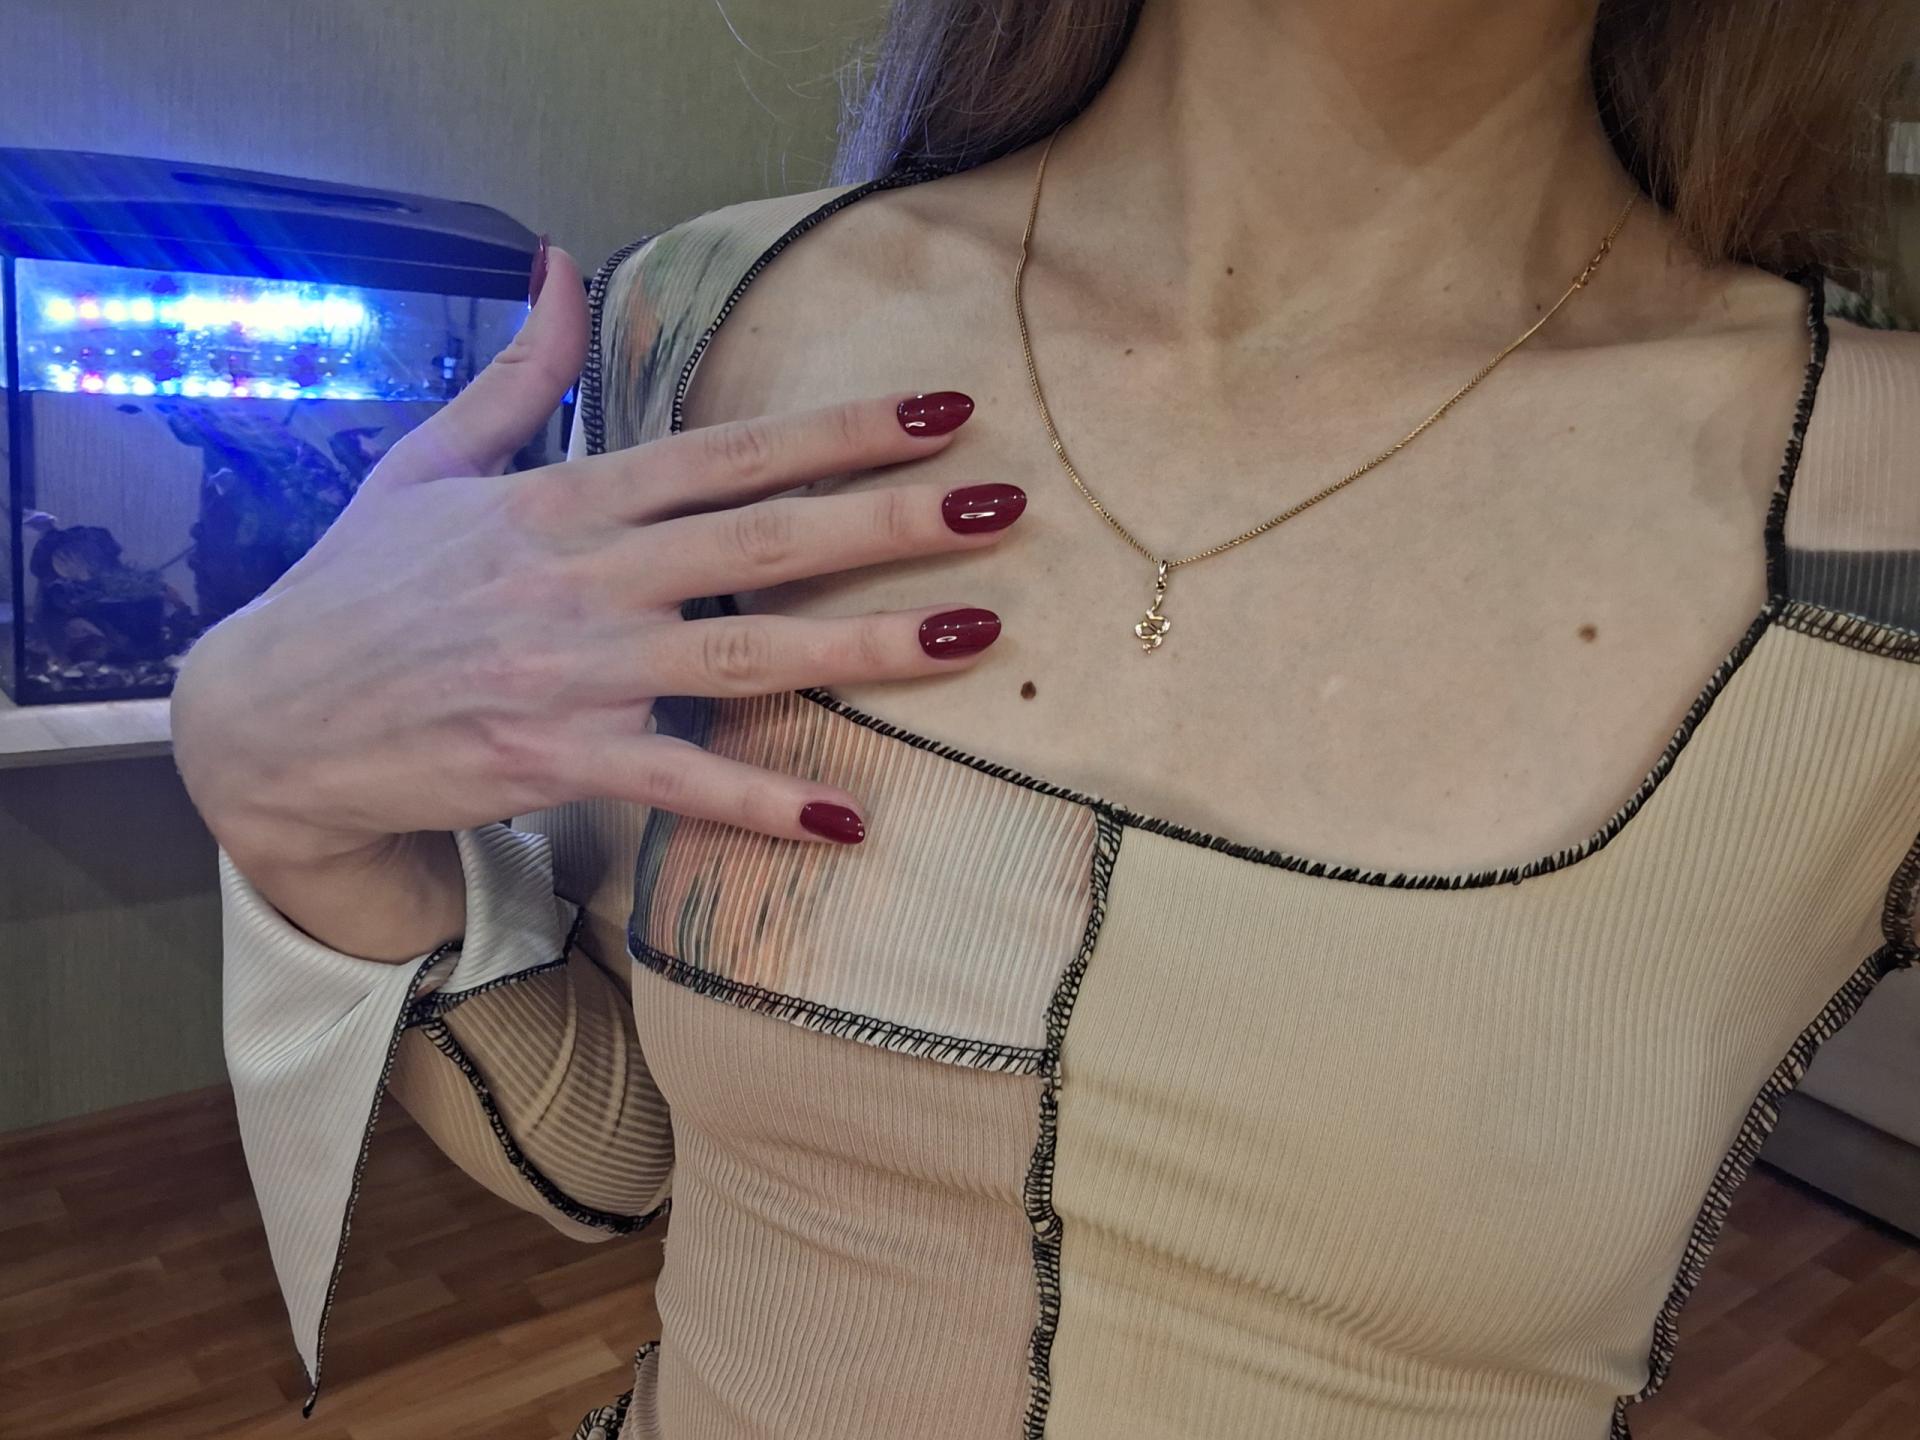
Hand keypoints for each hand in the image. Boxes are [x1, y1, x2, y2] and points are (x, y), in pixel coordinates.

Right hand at [171, 243, 1021, 878]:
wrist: (266, 721)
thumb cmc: (356, 588)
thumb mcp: (426, 462)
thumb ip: (516, 375)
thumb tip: (561, 266)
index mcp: (560, 500)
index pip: (725, 452)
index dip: (838, 429)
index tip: (940, 410)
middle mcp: (580, 577)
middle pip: (760, 539)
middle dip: (888, 518)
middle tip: (1002, 502)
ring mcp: (572, 671)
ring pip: (743, 653)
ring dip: (864, 643)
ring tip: (974, 633)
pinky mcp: (555, 760)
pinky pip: (677, 782)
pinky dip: (758, 803)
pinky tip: (845, 819)